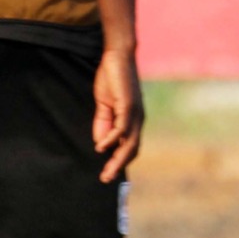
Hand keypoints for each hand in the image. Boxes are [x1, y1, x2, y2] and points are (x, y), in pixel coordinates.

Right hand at [93, 47, 143, 182]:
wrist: (117, 58)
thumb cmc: (111, 81)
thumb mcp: (104, 107)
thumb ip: (103, 124)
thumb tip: (100, 145)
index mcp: (133, 121)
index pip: (130, 147)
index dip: (120, 162)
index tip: (108, 175)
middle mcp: (137, 120)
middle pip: (132, 149)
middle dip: (118, 166)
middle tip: (106, 179)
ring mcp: (135, 113)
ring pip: (129, 142)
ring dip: (117, 159)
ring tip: (106, 172)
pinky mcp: (128, 105)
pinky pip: (122, 127)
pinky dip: (112, 138)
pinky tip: (101, 147)